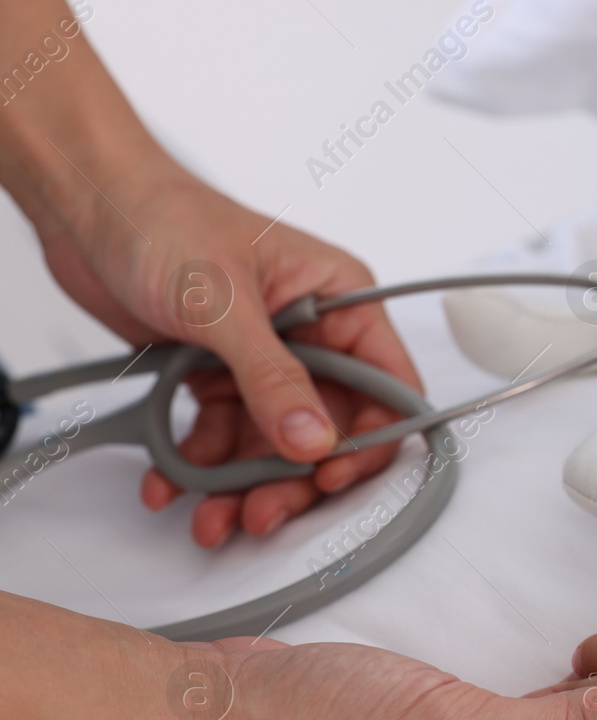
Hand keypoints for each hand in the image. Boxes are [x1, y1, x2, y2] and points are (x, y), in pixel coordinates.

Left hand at [31, 158, 419, 547]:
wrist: (87, 206)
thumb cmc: (162, 217)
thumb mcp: (225, 301)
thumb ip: (272, 376)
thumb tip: (313, 439)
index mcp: (341, 301)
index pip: (387, 385)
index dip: (370, 439)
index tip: (330, 474)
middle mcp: (312, 336)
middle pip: (331, 430)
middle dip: (294, 477)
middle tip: (261, 510)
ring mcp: (266, 360)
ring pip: (275, 444)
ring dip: (242, 485)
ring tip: (210, 512)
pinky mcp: (221, 377)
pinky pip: (224, 437)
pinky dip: (199, 465)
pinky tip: (172, 479)